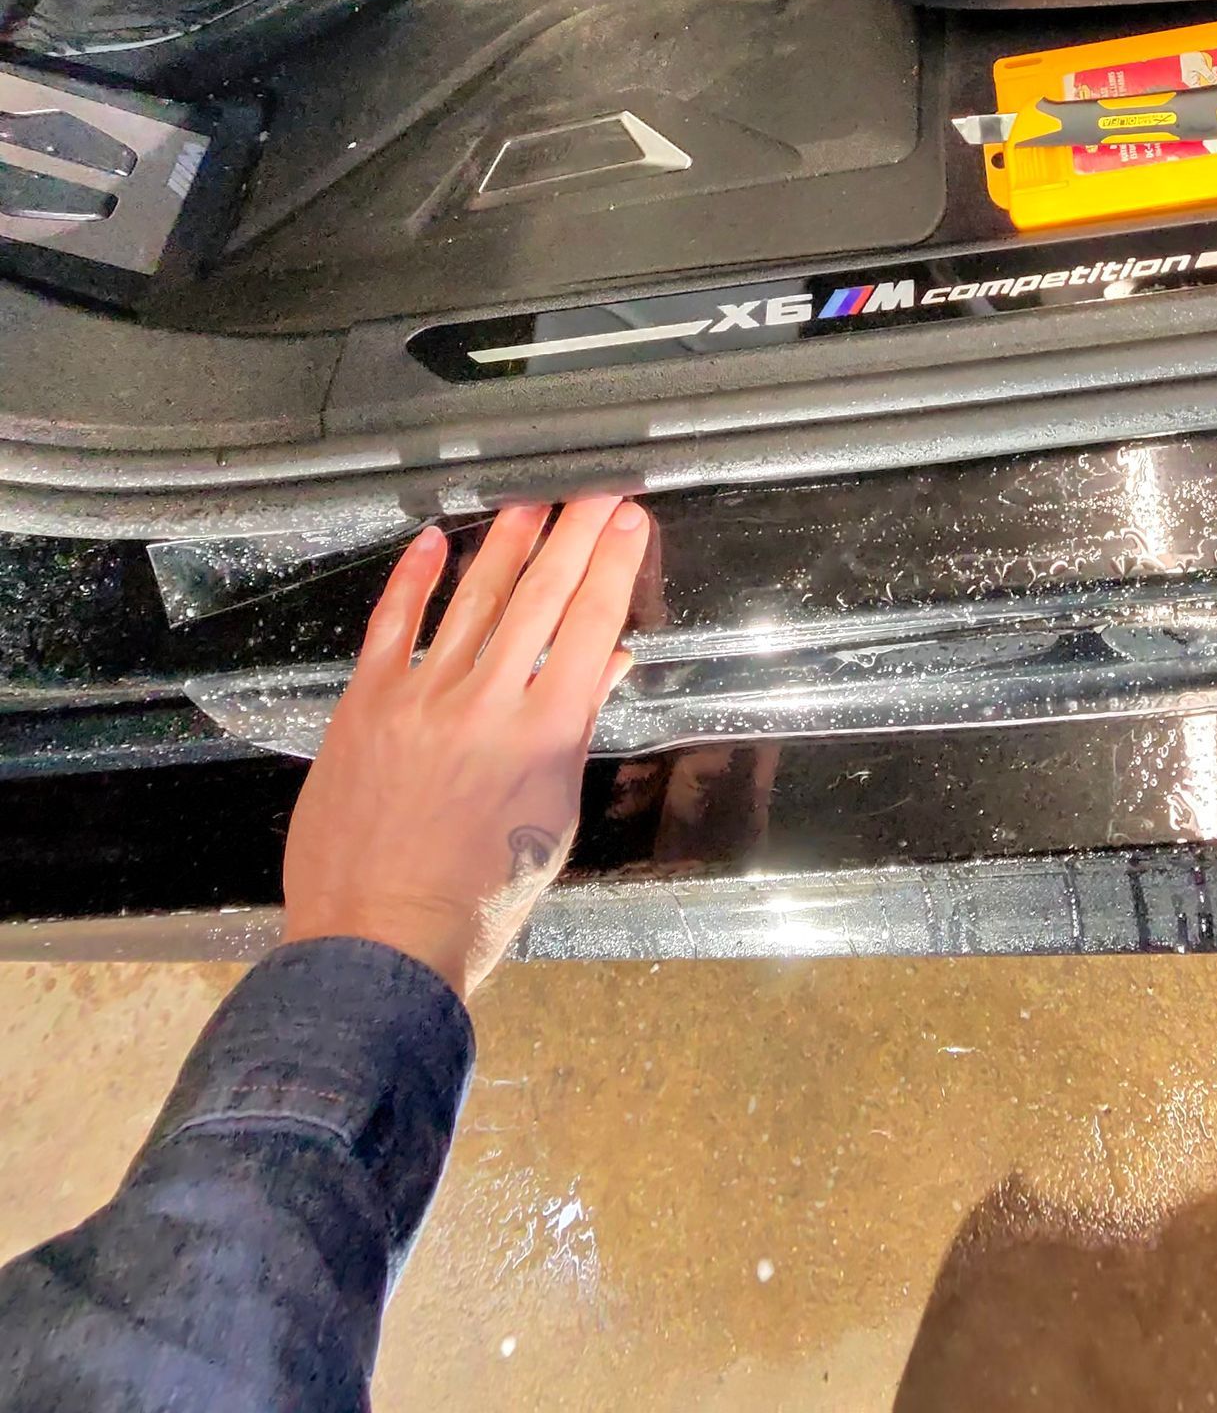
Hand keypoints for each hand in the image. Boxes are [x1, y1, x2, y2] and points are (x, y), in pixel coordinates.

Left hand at [282, 496, 653, 999]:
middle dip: (574, 535)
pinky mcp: (366, 708)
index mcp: (545, 736)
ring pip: (473, 601)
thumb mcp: (551, 818)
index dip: (614, 565)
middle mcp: (488, 704)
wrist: (379, 943)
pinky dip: (413, 581)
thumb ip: (575, 732)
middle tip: (597, 491)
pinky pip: (392, 627)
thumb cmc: (477, 899)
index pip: (590, 626)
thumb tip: (605, 663)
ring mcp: (422, 700)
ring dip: (506, 544)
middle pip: (540, 597)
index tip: (630, 522)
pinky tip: (434, 543)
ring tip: (532, 503)